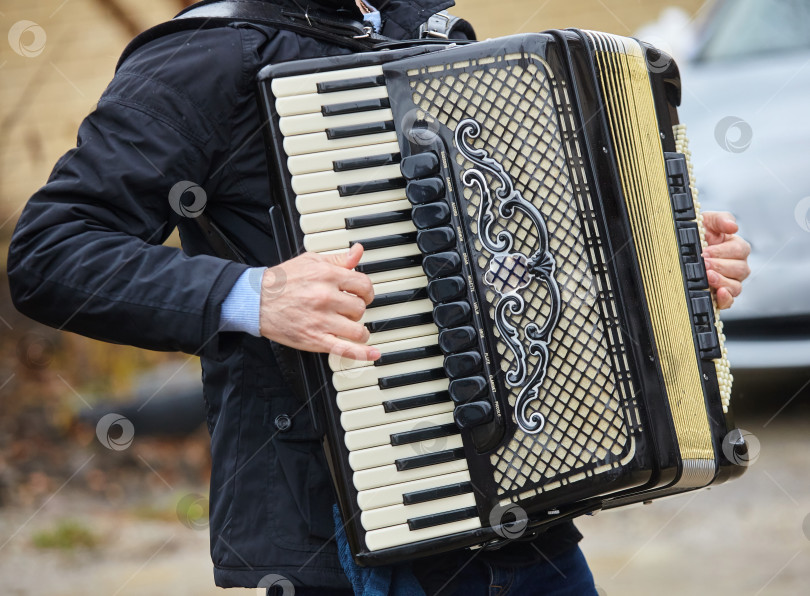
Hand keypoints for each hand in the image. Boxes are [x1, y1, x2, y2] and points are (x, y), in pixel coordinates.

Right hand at [259, 244, 379, 360]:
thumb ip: (338, 259)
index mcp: (327, 276)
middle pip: (360, 308)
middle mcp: (326, 297)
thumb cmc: (282, 281)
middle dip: (356, 310)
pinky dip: (362, 353)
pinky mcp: (315, 339)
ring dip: (357, 330)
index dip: (366, 291)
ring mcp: (322, 320)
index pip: (363, 284)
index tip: (362, 295)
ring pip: (357, 329)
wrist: (256, 301)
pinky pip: (345, 348)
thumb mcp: (310, 262)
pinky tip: (373, 354)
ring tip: (350, 327)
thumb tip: (358, 251)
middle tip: (347, 310)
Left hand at [702, 211, 750, 309]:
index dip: (722, 252)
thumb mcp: (707, 221)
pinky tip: (719, 293)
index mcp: (736, 247)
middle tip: (703, 264)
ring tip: (707, 277)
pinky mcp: (721, 295)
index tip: (705, 252)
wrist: (681, 247)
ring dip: (722, 282)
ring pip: (736, 286)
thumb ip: (721, 219)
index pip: (739, 250)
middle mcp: (737, 265)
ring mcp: (730, 281)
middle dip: (720, 266)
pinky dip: (726, 299)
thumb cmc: (697, 233)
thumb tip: (733, 227)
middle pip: (740, 269)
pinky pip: (730, 301)